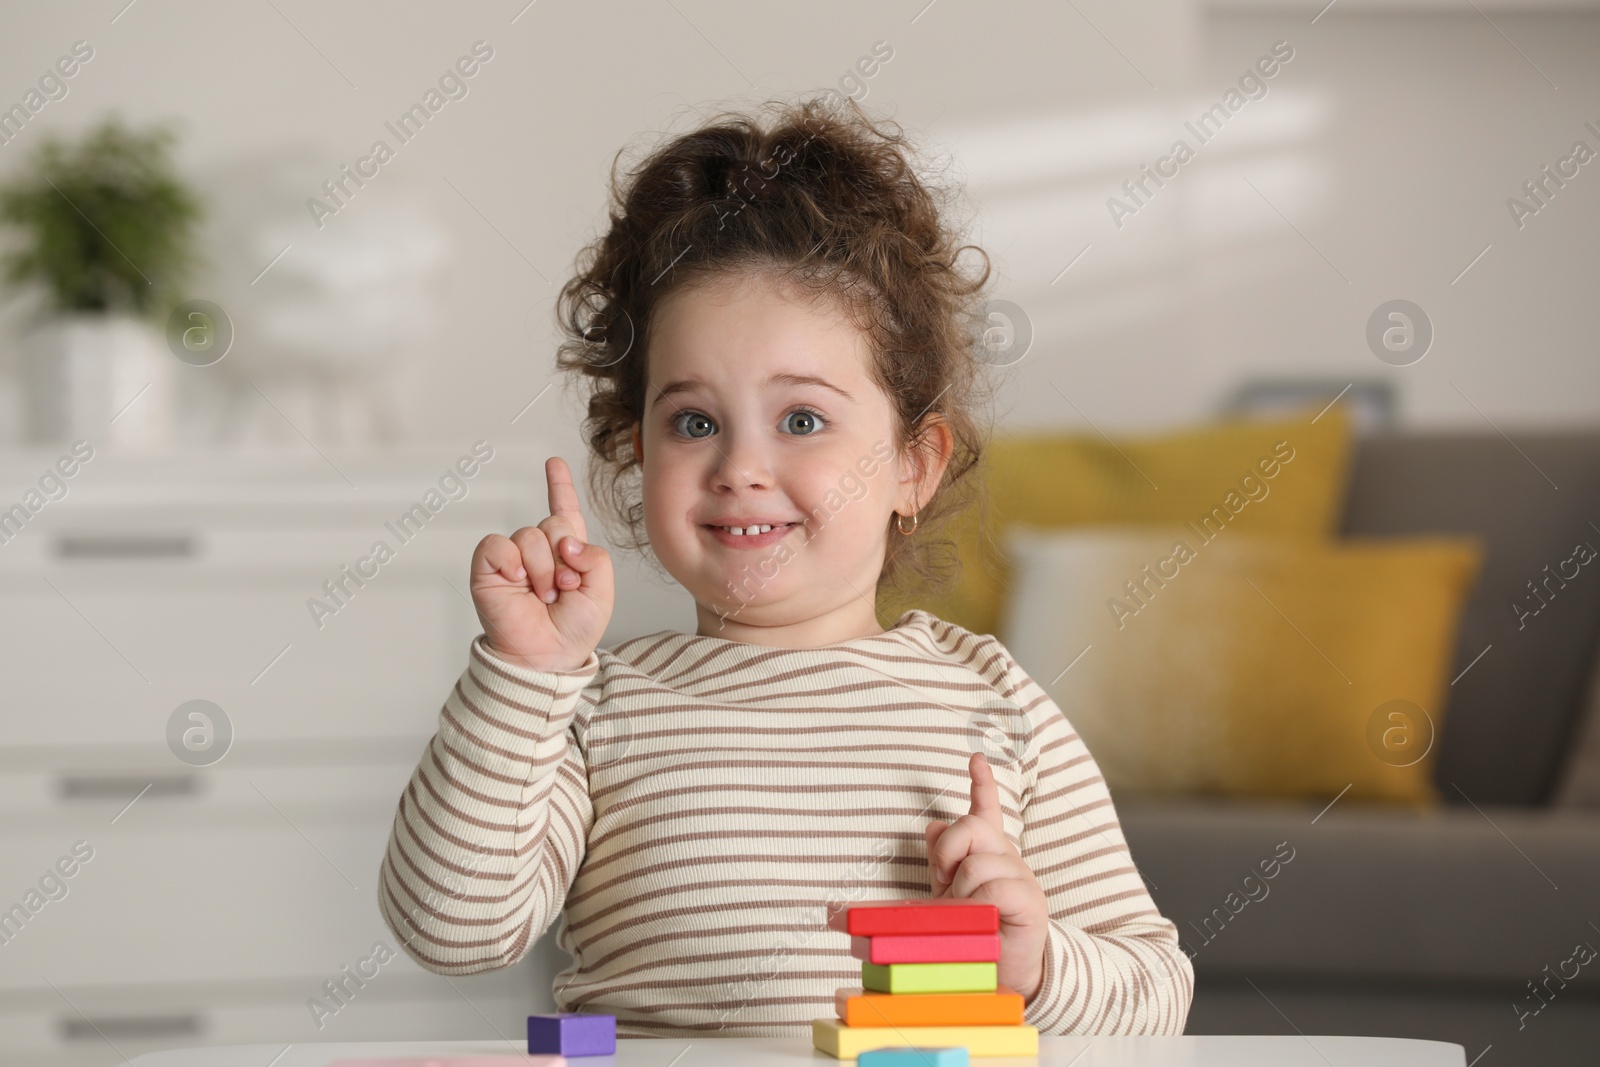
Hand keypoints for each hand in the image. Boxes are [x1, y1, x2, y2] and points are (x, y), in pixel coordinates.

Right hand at [469, 456, 613, 671]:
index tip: (553, 463)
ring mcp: (513, 558)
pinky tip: (519, 583)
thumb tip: (566, 541)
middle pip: (553, 522)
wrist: (547, 658)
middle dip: (565, 556)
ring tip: (544, 596)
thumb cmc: (573, 629)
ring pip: (530, 535)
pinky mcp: (489, 567)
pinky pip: (498, 545)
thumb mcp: (602, 591)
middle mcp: (539, 551)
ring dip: (543, 569)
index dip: (559, 486)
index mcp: (567, 552)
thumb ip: (595, 557)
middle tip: (563, 588)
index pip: (563, 511)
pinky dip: (513, 564)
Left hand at [924, 751, 1050, 1002]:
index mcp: (987, 854)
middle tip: (945, 884)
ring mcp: (1021, 877)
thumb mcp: (947, 896)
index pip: (986, 810)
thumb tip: (932, 825)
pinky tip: (983, 921)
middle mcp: (1007, 858)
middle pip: (969, 826)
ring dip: (960, 894)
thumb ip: (942, 861)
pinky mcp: (1031, 900)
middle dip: (947, 853)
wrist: (999, 976)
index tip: (975, 759)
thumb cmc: (972, 935)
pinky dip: (978, 907)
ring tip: (968, 916)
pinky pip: (993, 889)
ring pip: (976, 863)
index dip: (981, 783)